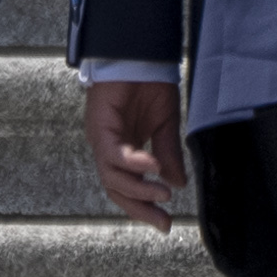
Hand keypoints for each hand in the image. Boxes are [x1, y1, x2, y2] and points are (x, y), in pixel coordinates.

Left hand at [85, 78, 187, 229]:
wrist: (140, 52)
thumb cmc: (149, 83)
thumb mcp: (166, 125)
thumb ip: (168, 155)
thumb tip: (177, 185)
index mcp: (123, 149)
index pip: (127, 187)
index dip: (144, 207)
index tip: (165, 224)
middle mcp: (108, 147)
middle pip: (116, 189)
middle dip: (139, 208)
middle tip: (163, 221)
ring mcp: (102, 137)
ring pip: (112, 177)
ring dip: (138, 189)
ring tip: (163, 194)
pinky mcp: (100, 124)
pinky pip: (113, 153)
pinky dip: (133, 163)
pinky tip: (153, 167)